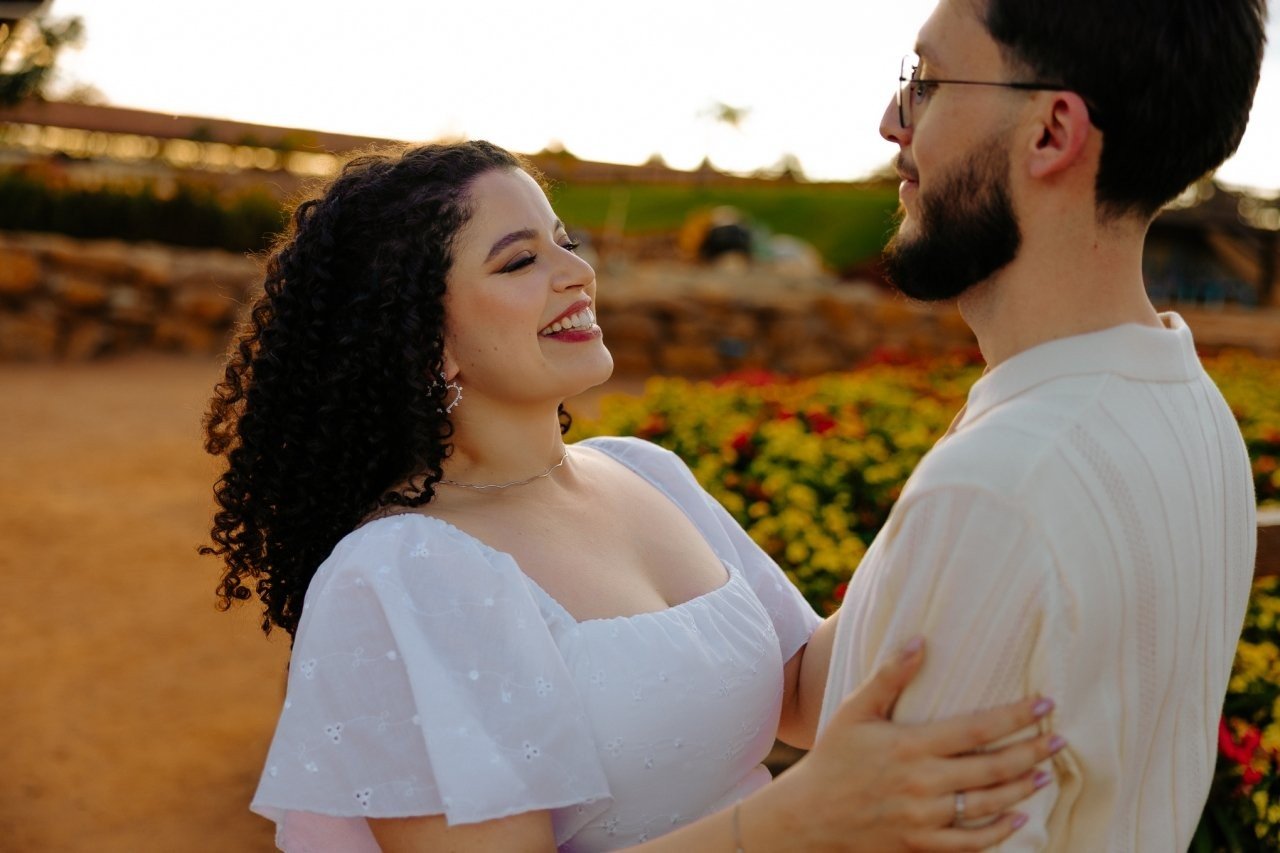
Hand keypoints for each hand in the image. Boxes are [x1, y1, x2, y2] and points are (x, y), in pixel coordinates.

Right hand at [758, 637, 1061, 851]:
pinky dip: (998, 832)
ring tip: (1045, 772)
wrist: (807, 817)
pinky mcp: (921, 846)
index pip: (977, 729)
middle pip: (993, 768)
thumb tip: (922, 640)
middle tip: (1060, 739)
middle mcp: (922, 783)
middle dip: (1031, 751)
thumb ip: (890, 676)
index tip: (1045, 704)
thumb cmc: (832, 758)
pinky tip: (1017, 818)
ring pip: (988, 805)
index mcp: (910, 746)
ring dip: (1022, 788)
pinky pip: (970, 843)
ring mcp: (924, 819)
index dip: (1015, 716)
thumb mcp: (855, 711)